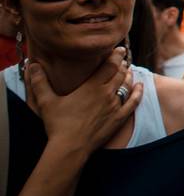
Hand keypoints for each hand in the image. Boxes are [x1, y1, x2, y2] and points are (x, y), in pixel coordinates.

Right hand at [25, 50, 140, 155]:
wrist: (71, 147)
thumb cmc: (58, 124)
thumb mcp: (46, 101)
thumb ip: (39, 82)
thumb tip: (32, 65)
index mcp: (92, 86)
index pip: (109, 65)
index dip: (116, 55)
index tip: (120, 49)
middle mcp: (107, 94)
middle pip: (119, 74)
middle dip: (122, 64)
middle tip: (123, 58)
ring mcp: (115, 106)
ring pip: (126, 86)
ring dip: (129, 76)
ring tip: (129, 69)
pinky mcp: (119, 118)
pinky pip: (133, 102)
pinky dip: (138, 93)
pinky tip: (140, 86)